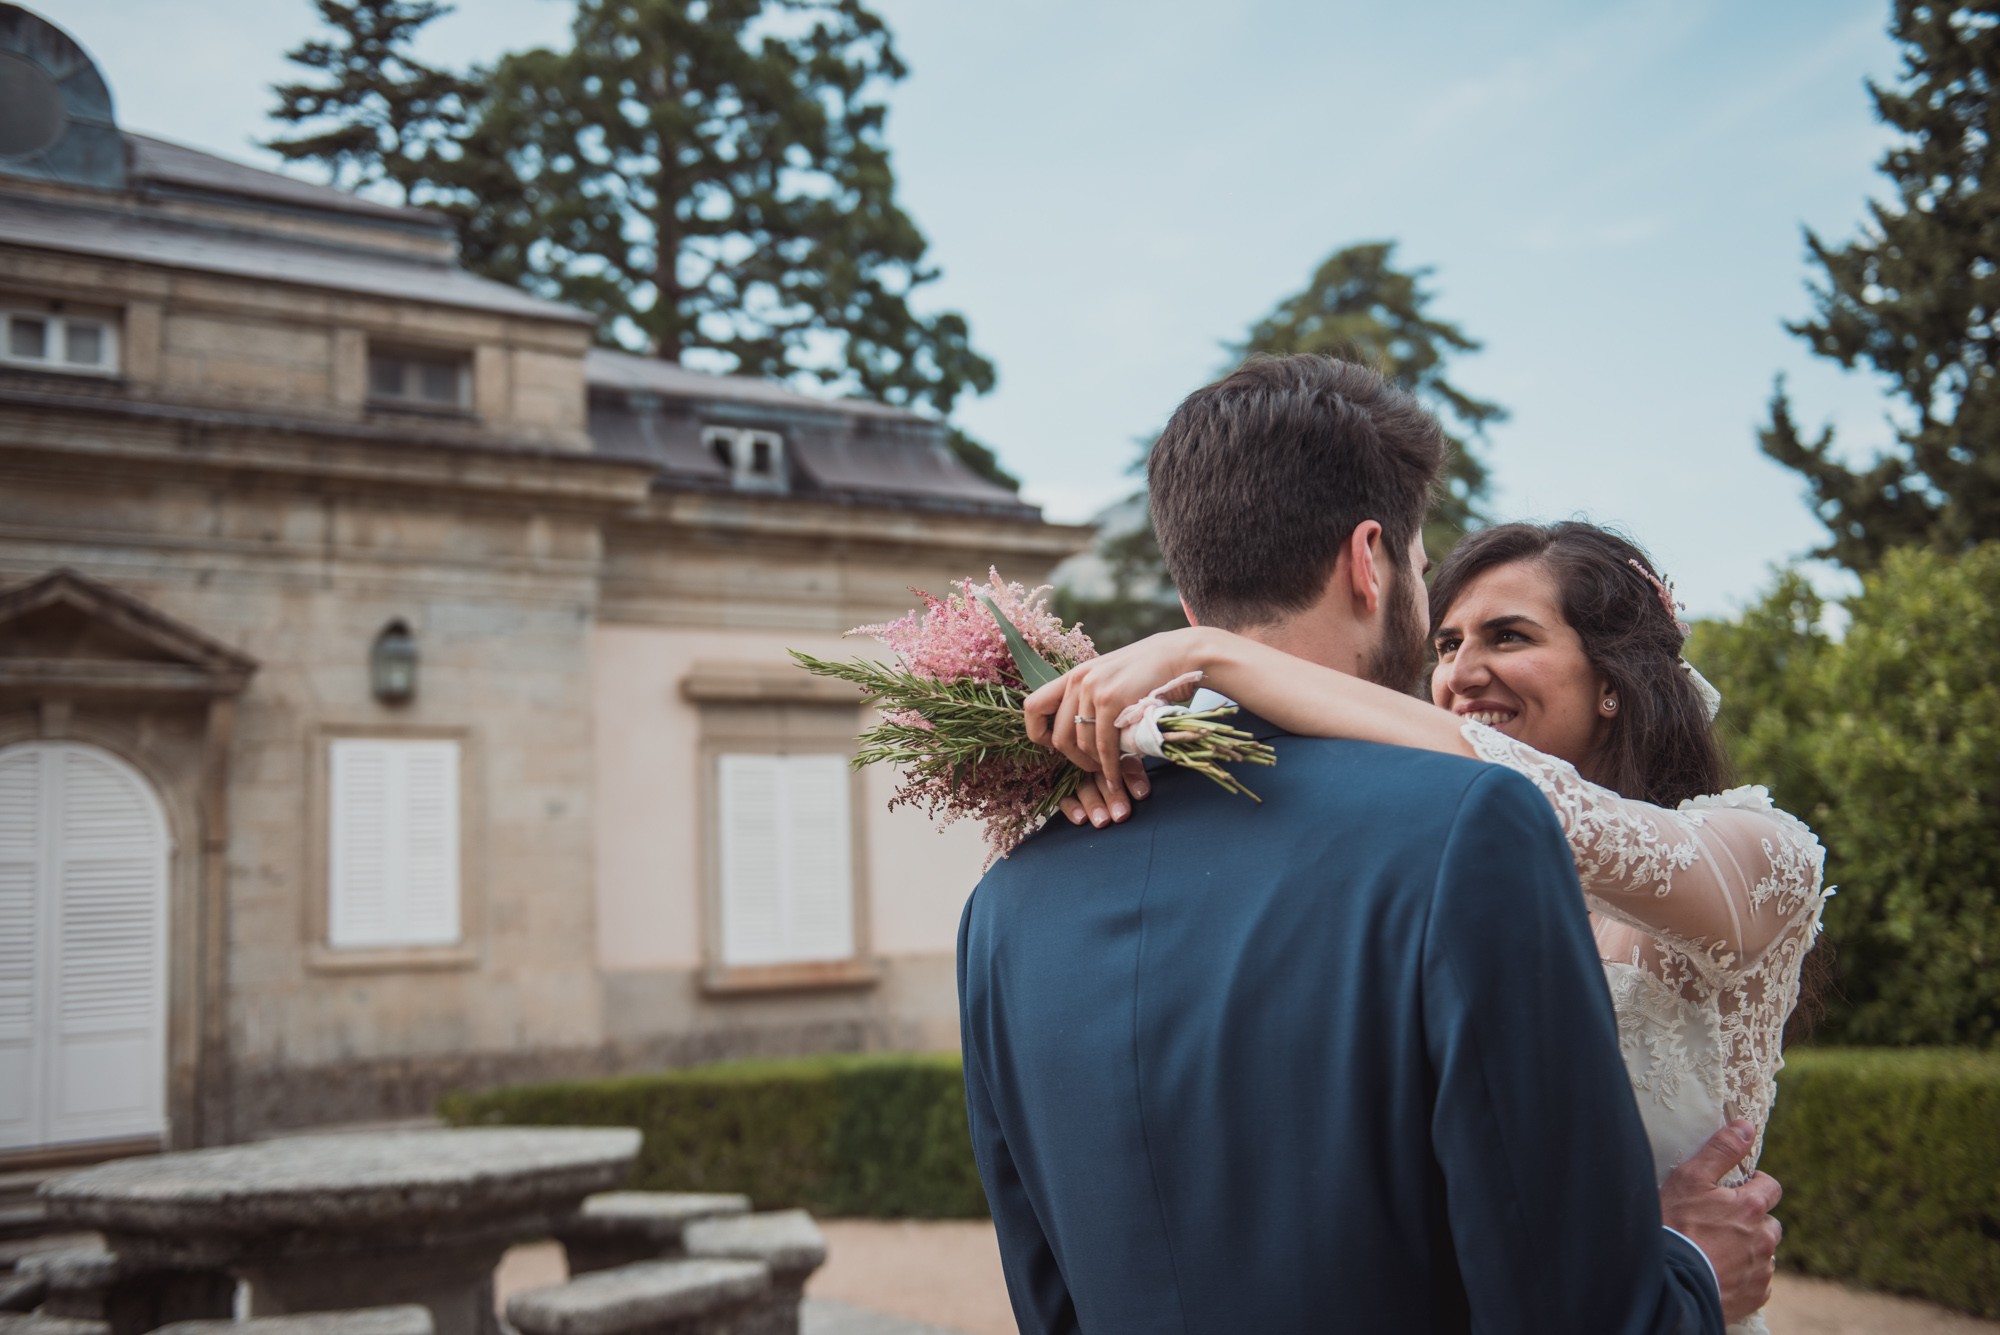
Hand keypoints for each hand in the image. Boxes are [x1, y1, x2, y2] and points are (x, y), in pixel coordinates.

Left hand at [1023, 626, 1214, 812]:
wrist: (1179, 656)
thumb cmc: (1148, 673)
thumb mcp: (1109, 679)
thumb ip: (1090, 700)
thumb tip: (1077, 734)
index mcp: (1073, 676)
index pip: (1032, 707)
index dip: (1037, 733)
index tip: (1054, 747)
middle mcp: (1077, 681)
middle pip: (1058, 736)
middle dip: (1074, 760)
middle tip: (1093, 769)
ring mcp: (1093, 690)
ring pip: (1082, 745)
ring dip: (1096, 766)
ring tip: (1110, 772)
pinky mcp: (1112, 701)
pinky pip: (1104, 746)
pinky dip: (1110, 767)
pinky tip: (1117, 777)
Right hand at [1060, 758, 1151, 826]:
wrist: (1048, 756)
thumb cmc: (1101, 764)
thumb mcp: (1117, 758)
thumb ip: (1128, 765)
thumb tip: (1138, 772)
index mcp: (1108, 750)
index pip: (1121, 761)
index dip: (1132, 777)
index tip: (1141, 794)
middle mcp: (1090, 759)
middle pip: (1101, 775)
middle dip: (1113, 796)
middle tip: (1121, 814)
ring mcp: (1071, 770)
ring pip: (1083, 786)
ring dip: (1094, 804)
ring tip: (1103, 821)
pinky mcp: (1056, 783)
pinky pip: (1063, 795)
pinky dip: (1072, 807)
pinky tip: (1081, 819)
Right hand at [1658, 1120, 1782, 1323]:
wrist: (1670, 1282)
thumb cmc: (1676, 1225)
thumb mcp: (1690, 1178)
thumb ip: (1721, 1150)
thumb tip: (1745, 1126)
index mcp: (1752, 1207)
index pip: (1771, 1187)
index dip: (1754, 1184)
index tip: (1734, 1190)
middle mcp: (1764, 1238)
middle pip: (1770, 1223)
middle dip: (1753, 1220)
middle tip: (1721, 1222)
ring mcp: (1761, 1269)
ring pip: (1764, 1252)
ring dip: (1748, 1248)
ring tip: (1717, 1250)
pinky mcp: (1755, 1295)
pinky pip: (1757, 1281)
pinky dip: (1744, 1275)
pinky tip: (1720, 1271)